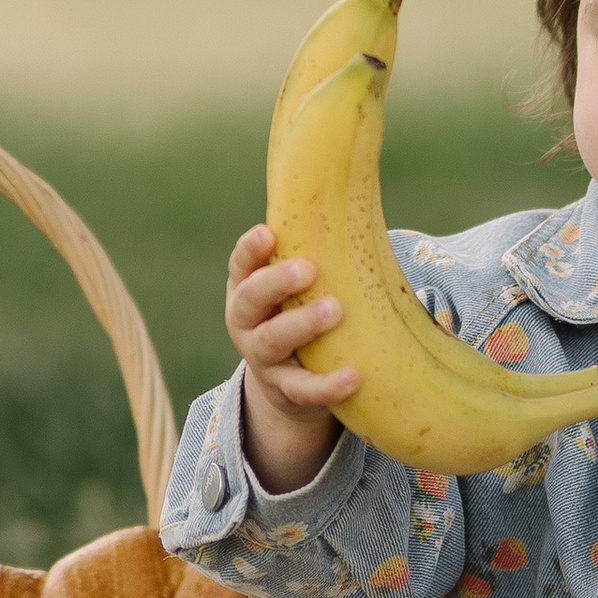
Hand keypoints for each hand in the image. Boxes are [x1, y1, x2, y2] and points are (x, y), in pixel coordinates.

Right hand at [224, 221, 357, 496]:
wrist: (286, 384)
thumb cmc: (296, 314)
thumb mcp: (292, 288)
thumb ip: (311, 254)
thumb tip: (356, 206)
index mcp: (246, 288)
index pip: (241, 264)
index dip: (250, 249)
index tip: (269, 233)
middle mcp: (246, 322)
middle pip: (251, 299)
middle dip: (276, 282)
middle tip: (308, 269)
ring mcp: (262, 359)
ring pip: (272, 341)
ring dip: (301, 324)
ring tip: (335, 309)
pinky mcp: (285, 390)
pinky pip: (304, 389)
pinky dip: (327, 385)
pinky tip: (354, 376)